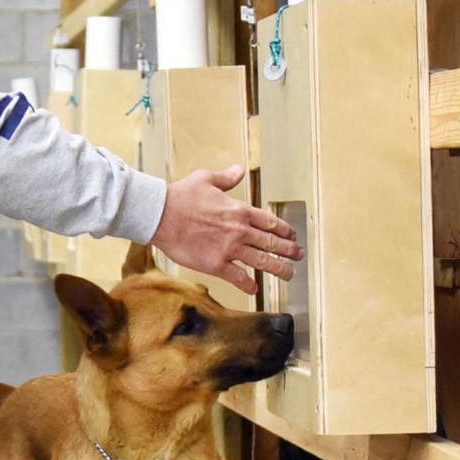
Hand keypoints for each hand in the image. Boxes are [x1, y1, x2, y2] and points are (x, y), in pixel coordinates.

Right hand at [149, 165, 302, 296]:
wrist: (161, 214)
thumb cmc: (180, 196)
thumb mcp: (206, 179)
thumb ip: (226, 178)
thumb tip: (238, 171)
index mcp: (240, 210)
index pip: (270, 222)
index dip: (285, 230)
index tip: (292, 235)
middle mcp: (239, 231)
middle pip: (272, 243)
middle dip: (289, 250)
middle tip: (298, 255)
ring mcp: (229, 249)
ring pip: (262, 261)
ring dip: (279, 269)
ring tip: (289, 274)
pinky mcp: (215, 264)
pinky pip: (238, 277)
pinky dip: (249, 284)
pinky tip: (255, 288)